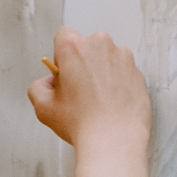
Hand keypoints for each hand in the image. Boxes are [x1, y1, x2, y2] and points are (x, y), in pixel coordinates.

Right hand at [27, 29, 151, 155]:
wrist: (115, 140)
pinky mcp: (138, 72)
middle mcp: (100, 45)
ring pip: (107, 58)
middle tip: (79, 91)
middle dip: (83, 63)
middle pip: (87, 47)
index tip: (64, 72)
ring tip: (97, 100)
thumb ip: (38, 88)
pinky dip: (118, 84)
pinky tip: (110, 104)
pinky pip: (123, 72)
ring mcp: (123, 57)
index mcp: (74, 48)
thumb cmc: (82, 123)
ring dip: (101, 72)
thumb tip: (47, 84)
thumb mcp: (43, 107)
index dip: (61, 55)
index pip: (63, 35)